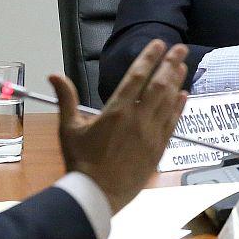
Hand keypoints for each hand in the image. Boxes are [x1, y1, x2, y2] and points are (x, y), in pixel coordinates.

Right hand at [52, 39, 188, 214]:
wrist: (97, 194)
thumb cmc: (81, 162)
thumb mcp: (69, 129)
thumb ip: (66, 99)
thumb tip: (54, 75)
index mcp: (116, 111)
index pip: (137, 76)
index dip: (149, 57)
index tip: (159, 44)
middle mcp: (137, 118)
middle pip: (159, 84)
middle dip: (171, 63)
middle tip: (180, 48)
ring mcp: (151, 132)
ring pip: (169, 100)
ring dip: (177, 81)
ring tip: (183, 65)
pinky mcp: (160, 146)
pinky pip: (173, 121)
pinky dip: (180, 106)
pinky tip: (184, 94)